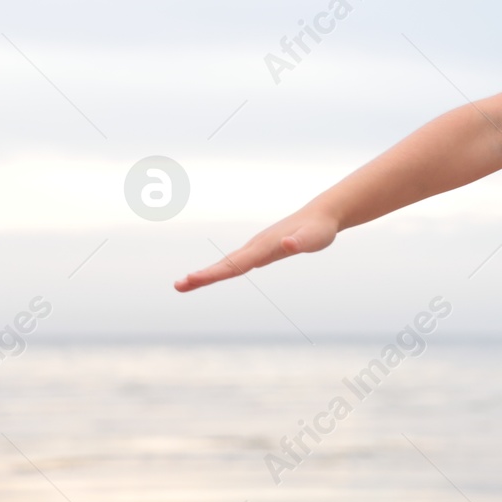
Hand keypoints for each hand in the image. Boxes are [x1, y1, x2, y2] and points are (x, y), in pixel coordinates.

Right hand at [173, 207, 338, 291]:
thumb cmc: (320, 229)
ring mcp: (257, 248)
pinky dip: (220, 270)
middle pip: (226, 264)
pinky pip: (236, 262)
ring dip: (207, 273)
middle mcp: (257, 246)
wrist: (322, 215)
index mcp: (265, 246)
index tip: (193, 279)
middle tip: (179, 286)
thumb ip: (301, 241)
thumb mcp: (316, 238)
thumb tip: (288, 244)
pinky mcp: (261, 250)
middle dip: (203, 275)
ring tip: (185, 284)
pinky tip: (211, 276)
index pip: (236, 263)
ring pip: (228, 262)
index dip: (215, 273)